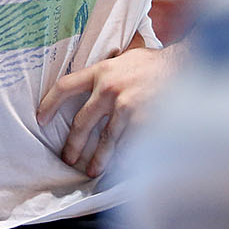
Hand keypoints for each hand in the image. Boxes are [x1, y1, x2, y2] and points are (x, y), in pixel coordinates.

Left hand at [35, 44, 174, 177]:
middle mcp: (109, 90)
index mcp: (101, 71)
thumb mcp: (126, 58)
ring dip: (97, 159)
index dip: (50, 104)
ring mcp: (126, 108)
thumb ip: (109, 69)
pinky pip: (128, 146)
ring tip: (91, 171)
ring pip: (105, 140)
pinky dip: (122, 159)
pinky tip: (119, 170)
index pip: (65, 86)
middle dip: (73, 144)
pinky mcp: (143, 123)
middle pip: (82, 122)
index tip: (41, 118)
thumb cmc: (157, 63)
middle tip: (68, 157)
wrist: (187, 66)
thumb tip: (94, 80)